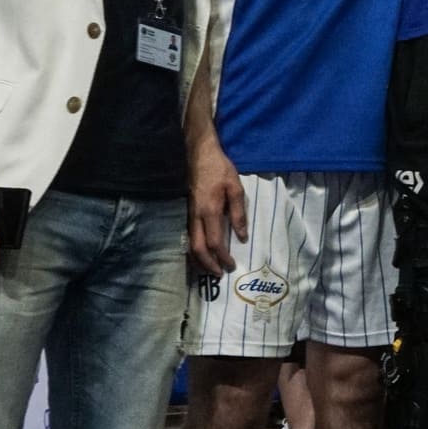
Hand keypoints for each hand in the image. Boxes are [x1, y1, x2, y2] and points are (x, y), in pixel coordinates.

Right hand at [189, 142, 248, 274]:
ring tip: (209, 269)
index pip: (214, 242)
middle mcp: (195, 216)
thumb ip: (238, 213)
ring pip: (189, 244)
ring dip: (198, 260)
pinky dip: (193, 249)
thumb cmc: (219, 170)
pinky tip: (200, 254)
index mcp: (209, 211)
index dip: (222, 257)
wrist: (198, 154)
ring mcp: (188, 214)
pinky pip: (187, 236)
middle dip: (207, 265)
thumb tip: (241, 236)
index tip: (231, 266)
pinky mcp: (186, 211)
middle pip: (197, 249)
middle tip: (219, 274)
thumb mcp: (236, 188)